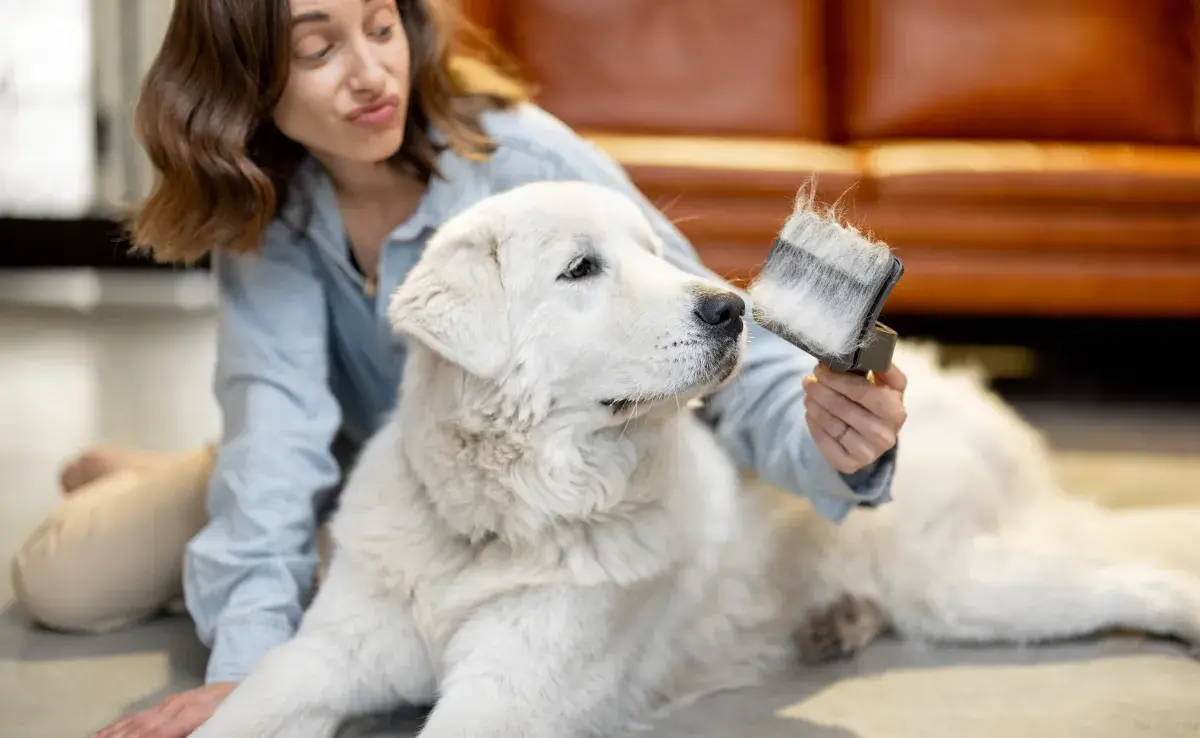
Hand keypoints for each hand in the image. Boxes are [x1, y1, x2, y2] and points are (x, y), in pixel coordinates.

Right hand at [93, 682, 237, 737]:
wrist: (265, 686)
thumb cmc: (248, 709)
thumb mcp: (227, 725)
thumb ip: (202, 732)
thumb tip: (173, 732)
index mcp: (196, 712)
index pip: (158, 732)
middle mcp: (182, 704)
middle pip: (142, 727)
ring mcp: (178, 701)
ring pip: (138, 720)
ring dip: (114, 734)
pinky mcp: (177, 700)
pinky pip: (145, 714)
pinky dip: (123, 724)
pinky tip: (107, 732)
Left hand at [802, 362, 906, 474]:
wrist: (873, 434)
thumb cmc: (877, 400)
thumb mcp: (887, 383)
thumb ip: (880, 365)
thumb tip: (865, 348)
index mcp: (896, 411)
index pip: (863, 392)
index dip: (838, 380)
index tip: (820, 369)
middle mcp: (885, 436)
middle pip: (843, 408)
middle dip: (821, 391)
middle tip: (807, 381)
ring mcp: (868, 453)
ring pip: (831, 424)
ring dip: (814, 405)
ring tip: (807, 394)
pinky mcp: (850, 464)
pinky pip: (824, 442)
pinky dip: (813, 425)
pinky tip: (810, 413)